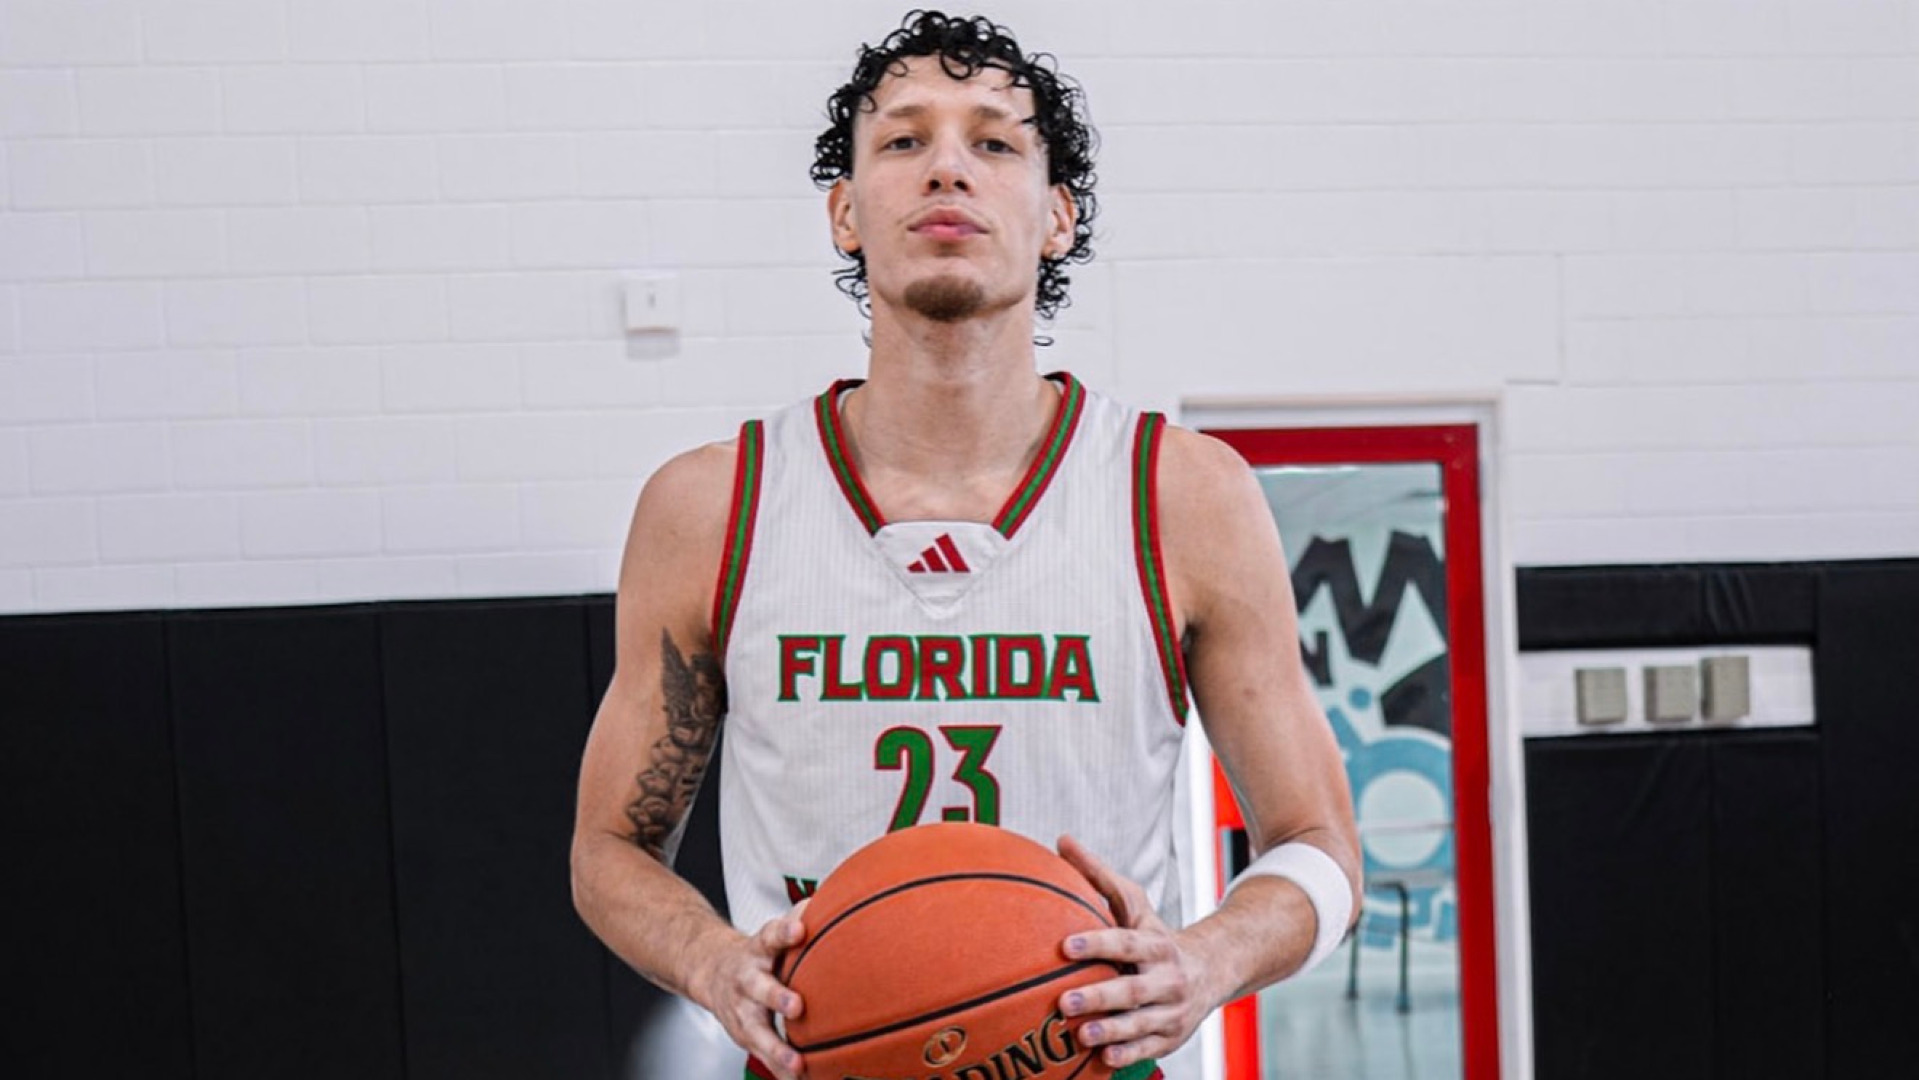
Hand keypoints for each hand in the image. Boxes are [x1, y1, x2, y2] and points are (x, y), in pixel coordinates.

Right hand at [684, 902, 809, 1079]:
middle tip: (796, 1006)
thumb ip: (797, 920)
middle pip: (760, 987)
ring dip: (777, 1048)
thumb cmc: (758, 952)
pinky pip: (763, 1055)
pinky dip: (780, 1069)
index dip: (784, 932)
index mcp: (758, 949)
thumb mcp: (772, 933)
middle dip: (777, 997)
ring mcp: (742, 1010)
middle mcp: (747, 979)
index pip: (771, 935)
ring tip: (797, 1063)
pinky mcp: (743, 1035)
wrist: (711, 970)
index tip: (800, 929)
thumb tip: (832, 900)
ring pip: (757, 1030)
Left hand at [1055, 835, 1214, 1069]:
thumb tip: (1061, 840)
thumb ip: (1097, 876)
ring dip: (1110, 1031)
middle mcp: (1167, 979)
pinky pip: (1149, 1048)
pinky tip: (1103, 1060)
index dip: (1097, 943)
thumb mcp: (1133, 905)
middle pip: (1132, 990)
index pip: (1125, 943)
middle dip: (1099, 996)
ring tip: (1080, 1035)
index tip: (1065, 945)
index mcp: (1156, 945)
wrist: (1209, 971)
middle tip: (1064, 1002)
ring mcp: (1171, 1011)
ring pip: (1140, 1024)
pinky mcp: (1171, 1037)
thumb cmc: (1154, 936)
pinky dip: (1128, 1054)